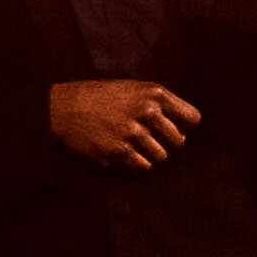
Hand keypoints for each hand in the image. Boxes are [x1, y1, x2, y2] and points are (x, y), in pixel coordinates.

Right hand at [50, 80, 199, 170]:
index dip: (186, 124)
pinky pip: (143, 167)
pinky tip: (124, 152)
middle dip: (167, 142)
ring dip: (150, 154)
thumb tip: (183, 132)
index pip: (192, 117)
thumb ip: (159, 104)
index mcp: (154, 93)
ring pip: (161, 157)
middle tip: (150, 138)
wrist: (64, 108)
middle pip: (178, 141)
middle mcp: (147, 112)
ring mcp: (134, 134)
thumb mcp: (132, 88)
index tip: (177, 128)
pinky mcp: (120, 152)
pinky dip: (137, 163)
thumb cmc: (100, 96)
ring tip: (133, 144)